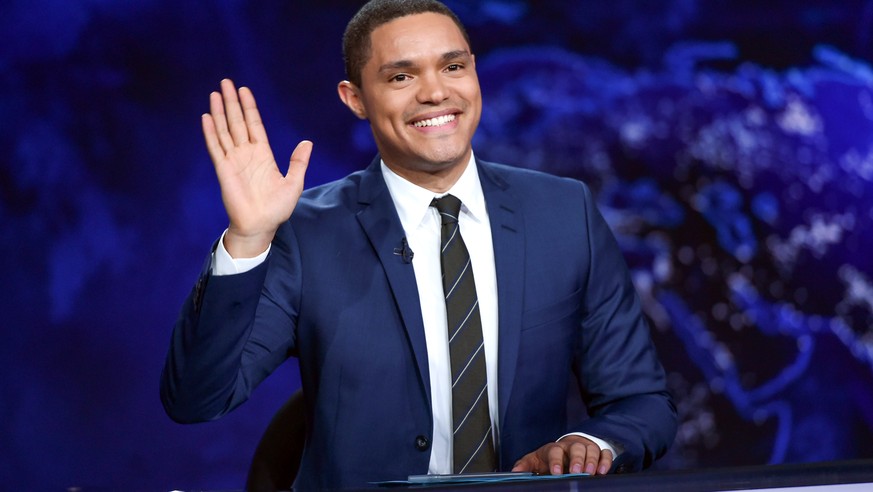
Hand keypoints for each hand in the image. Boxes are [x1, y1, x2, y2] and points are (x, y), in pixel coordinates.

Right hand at [202, 78, 312, 257]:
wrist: (261, 225)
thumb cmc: (277, 208)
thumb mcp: (294, 182)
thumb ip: (298, 162)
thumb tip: (307, 142)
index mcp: (263, 154)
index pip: (254, 124)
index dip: (249, 107)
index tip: (244, 90)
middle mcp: (246, 154)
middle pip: (237, 122)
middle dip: (232, 102)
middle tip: (225, 82)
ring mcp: (234, 160)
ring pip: (225, 130)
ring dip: (220, 112)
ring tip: (215, 93)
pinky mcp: (223, 170)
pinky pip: (216, 147)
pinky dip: (211, 132)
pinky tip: (207, 117)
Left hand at [511, 435, 612, 475]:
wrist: (567, 447)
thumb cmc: (551, 457)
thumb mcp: (536, 460)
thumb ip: (526, 465)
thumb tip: (515, 472)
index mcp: (555, 448)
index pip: (555, 451)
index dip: (556, 461)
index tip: (556, 472)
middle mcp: (571, 446)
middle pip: (576, 448)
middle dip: (577, 459)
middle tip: (577, 471)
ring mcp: (586, 448)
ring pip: (591, 449)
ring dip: (592, 460)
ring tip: (591, 472)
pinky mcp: (598, 452)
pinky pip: (604, 453)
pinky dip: (605, 461)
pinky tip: (603, 471)